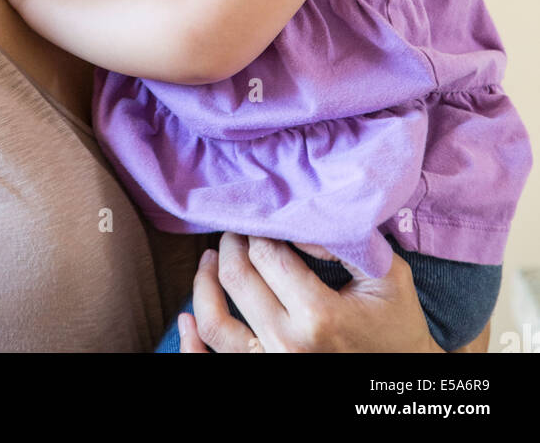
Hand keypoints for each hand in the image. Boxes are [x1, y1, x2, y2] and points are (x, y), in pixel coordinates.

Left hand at [178, 233, 443, 353]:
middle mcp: (288, 343)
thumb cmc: (395, 322)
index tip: (265, 213)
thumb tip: (300, 219)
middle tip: (239, 225)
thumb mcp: (384, 274)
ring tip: (210, 255)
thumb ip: (344, 242)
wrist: (402, 372)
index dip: (260, 227)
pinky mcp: (264, 373)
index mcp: (319, 315)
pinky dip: (191, 342)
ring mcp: (272, 364)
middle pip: (238, 278)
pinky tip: (185, 317)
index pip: (267, 255)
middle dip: (233, 242)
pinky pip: (215, 359)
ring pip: (215, 320)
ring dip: (204, 281)